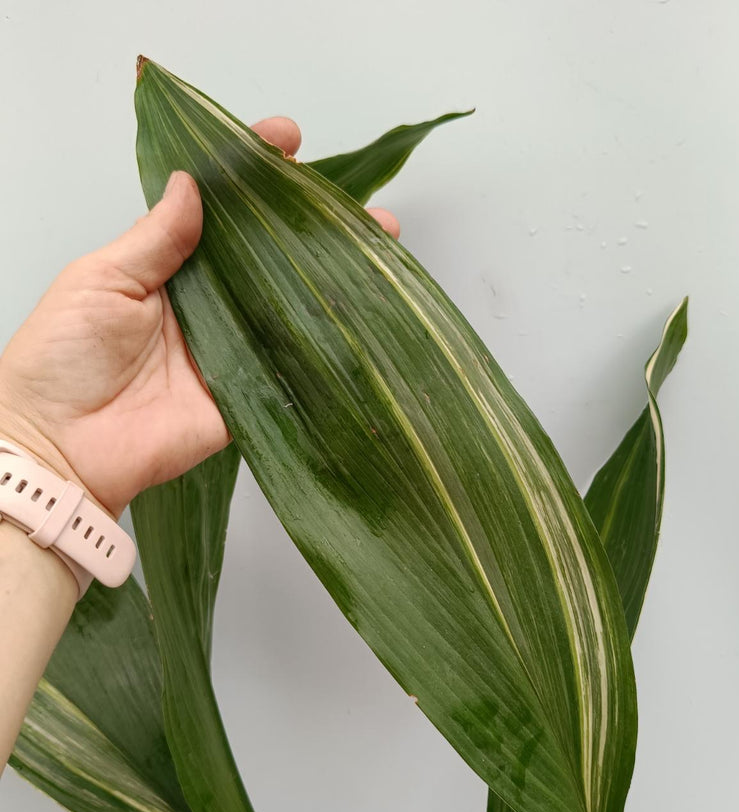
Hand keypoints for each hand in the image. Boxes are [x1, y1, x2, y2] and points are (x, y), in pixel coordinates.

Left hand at [0, 117, 399, 518]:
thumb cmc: (62, 356)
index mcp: (170, 267)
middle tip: (359, 207)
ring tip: (378, 247)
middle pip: (269, 258)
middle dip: (314, 226)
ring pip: (291, 308)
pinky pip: (291, 369)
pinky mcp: (245, 397)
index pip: (221, 212)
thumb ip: (154, 238)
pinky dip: (328, 347)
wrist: (61, 445)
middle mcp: (209, 304)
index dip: (253, 173)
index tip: (286, 140)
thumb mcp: (101, 279)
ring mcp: (231, 350)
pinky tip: (365, 319)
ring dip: (333, 280)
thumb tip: (193, 184)